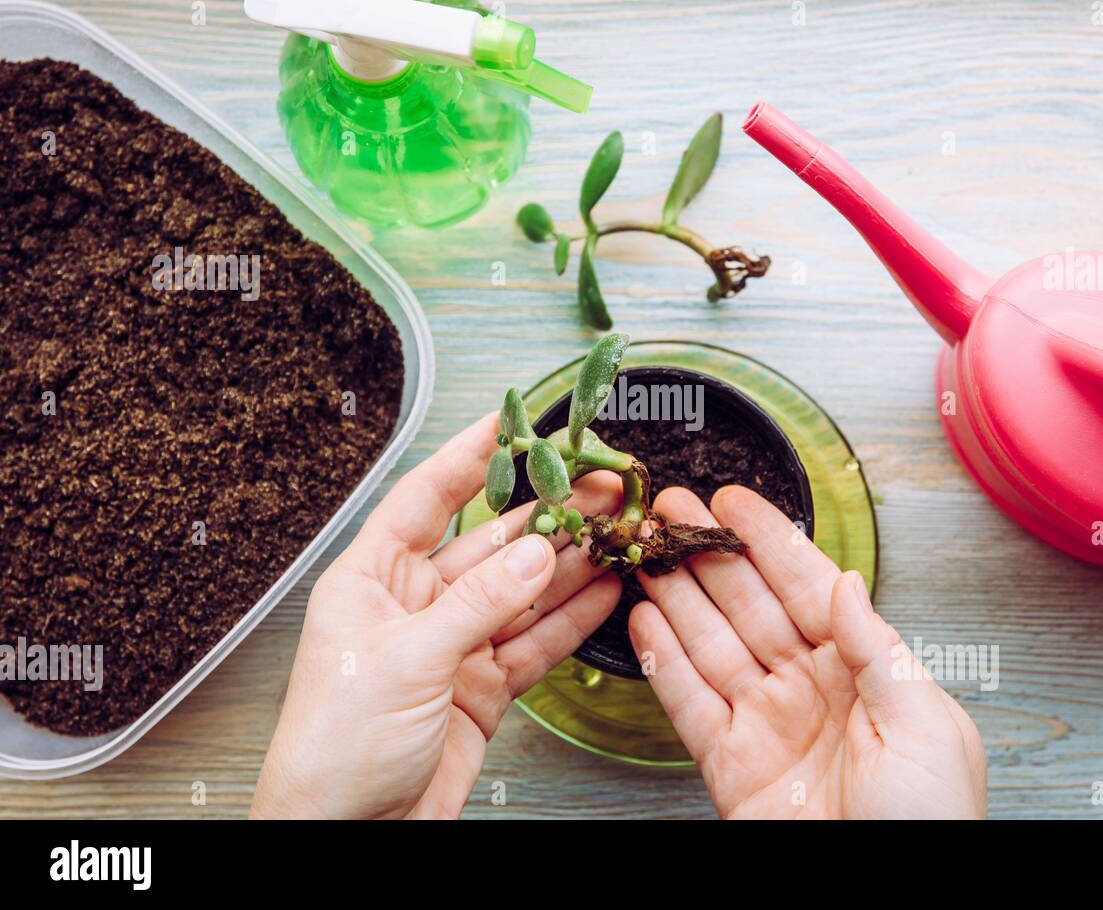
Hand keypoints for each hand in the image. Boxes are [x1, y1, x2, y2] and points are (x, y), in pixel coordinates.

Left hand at [251, 413, 621, 818]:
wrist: (347, 835)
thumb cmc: (335, 747)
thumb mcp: (408, 660)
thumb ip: (479, 603)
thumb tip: (537, 552)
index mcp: (373, 579)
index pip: (427, 498)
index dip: (470, 456)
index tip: (511, 420)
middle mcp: (415, 605)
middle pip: (490, 543)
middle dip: (545, 513)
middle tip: (597, 485)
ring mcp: (453, 646)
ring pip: (521, 591)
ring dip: (568, 563)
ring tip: (614, 530)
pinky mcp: (482, 687)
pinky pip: (534, 642)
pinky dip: (570, 619)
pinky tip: (603, 590)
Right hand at [629, 486, 985, 818]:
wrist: (884, 899)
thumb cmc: (930, 824)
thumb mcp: (926, 726)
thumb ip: (879, 650)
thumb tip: (847, 584)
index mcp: (863, 670)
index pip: (807, 586)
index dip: (768, 541)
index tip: (733, 502)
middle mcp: (809, 687)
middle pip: (748, 604)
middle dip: (708, 553)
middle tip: (671, 509)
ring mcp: (766, 722)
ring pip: (711, 643)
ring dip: (676, 595)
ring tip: (647, 552)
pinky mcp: (730, 764)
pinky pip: (689, 702)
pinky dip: (663, 661)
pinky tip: (643, 622)